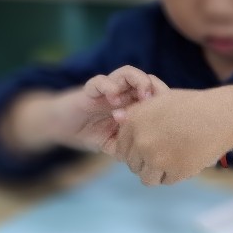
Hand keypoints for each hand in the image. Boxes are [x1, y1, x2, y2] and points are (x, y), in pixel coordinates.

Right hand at [0, 67, 167, 154]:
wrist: (61, 127)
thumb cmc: (92, 134)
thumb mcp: (114, 145)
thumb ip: (129, 148)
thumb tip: (149, 159)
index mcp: (133, 106)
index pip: (156, 96)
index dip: (165, 101)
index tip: (170, 113)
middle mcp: (124, 94)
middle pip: (148, 80)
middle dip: (157, 89)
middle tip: (159, 102)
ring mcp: (108, 90)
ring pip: (129, 73)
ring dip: (139, 81)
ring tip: (141, 95)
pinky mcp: (90, 89)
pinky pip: (101, 81)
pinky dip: (109, 86)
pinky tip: (113, 100)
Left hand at [108, 85, 232, 185]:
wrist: (221, 116)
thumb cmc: (191, 106)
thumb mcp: (160, 100)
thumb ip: (136, 111)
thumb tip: (115, 117)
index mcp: (135, 122)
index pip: (122, 149)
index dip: (135, 149)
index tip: (150, 146)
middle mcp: (142, 142)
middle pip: (133, 164)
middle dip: (145, 161)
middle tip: (164, 152)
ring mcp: (158, 159)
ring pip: (146, 178)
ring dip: (156, 172)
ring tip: (171, 161)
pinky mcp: (175, 172)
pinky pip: (166, 181)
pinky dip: (173, 175)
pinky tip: (183, 161)